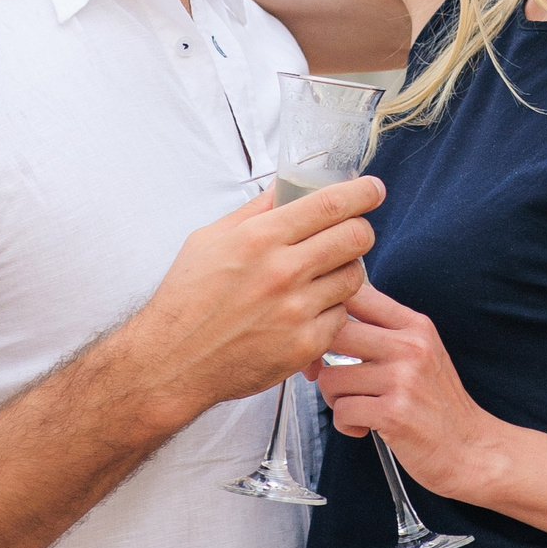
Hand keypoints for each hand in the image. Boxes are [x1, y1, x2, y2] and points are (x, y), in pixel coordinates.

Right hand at [119, 177, 382, 421]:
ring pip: (355, 276)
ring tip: (326, 273)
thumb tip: (285, 185)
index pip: (330, 204)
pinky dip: (332, 309)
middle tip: (354, 232)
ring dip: (348, 269)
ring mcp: (297, 310)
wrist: (173, 362)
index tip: (373, 189)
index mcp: (259, 238)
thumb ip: (253, 211)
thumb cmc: (186, 300)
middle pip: (355, 237)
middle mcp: (282, 271)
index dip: (361, 192)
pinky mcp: (305, 344)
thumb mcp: (209, 240)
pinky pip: (341, 315)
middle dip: (361, 229)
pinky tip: (310, 309)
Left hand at [314, 281, 504, 501]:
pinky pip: (342, 411)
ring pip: (331, 377)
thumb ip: (384, 331)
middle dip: (320, 359)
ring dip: (335, 399)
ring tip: (357, 408)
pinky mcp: (394, 414)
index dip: (327, 314)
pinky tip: (364, 427)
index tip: (324, 337)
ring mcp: (403, 379)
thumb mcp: (422, 351)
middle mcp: (410, 346)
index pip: (356, 294)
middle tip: (329, 377)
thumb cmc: (438, 404)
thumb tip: (330, 316)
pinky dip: (346, 424)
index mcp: (414, 325)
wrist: (471, 449)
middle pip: (334, 332)